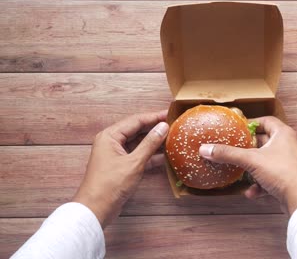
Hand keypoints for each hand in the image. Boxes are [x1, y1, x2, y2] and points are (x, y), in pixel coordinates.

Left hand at [73, 111, 168, 227]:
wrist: (96, 209)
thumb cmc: (111, 184)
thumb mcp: (134, 162)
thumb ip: (150, 143)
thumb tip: (163, 127)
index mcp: (110, 136)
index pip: (136, 120)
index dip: (154, 117)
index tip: (170, 114)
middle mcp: (111, 142)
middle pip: (137, 130)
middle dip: (155, 128)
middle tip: (174, 124)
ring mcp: (116, 154)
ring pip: (138, 143)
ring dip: (154, 141)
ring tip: (172, 138)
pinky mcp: (121, 166)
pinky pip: (137, 155)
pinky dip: (150, 155)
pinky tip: (164, 155)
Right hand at [199, 116, 296, 214]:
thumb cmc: (282, 172)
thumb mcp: (250, 160)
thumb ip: (228, 154)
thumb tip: (205, 149)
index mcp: (283, 134)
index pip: (266, 121)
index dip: (252, 124)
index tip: (239, 130)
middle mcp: (290, 145)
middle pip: (266, 142)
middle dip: (250, 148)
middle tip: (236, 149)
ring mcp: (291, 162)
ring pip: (268, 161)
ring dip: (253, 168)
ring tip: (242, 171)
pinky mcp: (290, 178)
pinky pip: (272, 177)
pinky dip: (261, 183)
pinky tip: (251, 192)